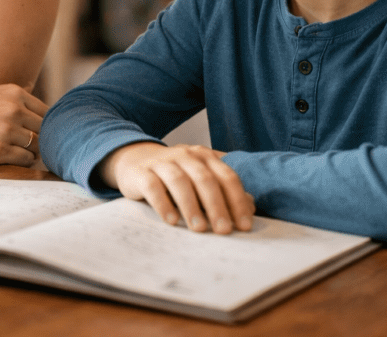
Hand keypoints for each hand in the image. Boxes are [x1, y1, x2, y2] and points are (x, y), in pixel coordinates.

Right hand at [0, 84, 46, 166]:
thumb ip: (9, 94)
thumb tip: (31, 88)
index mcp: (13, 93)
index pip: (47, 111)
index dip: (48, 125)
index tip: (43, 134)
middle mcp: (13, 109)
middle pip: (46, 129)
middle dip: (44, 140)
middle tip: (40, 149)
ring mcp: (6, 130)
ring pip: (38, 146)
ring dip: (35, 153)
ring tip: (28, 157)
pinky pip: (25, 160)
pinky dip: (25, 163)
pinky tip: (16, 161)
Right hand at [102, 142, 254, 233]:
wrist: (136, 160)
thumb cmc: (176, 174)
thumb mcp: (201, 178)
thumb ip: (224, 190)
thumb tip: (250, 207)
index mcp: (205, 156)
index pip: (227, 177)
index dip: (237, 201)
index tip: (243, 226)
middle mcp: (185, 155)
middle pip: (205, 179)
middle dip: (217, 206)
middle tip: (223, 230)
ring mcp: (162, 162)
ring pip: (180, 181)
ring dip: (191, 206)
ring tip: (199, 229)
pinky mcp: (142, 172)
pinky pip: (153, 187)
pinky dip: (163, 203)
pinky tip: (171, 220)